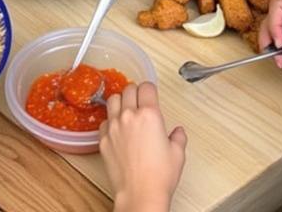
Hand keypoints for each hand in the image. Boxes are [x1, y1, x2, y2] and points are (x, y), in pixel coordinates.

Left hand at [99, 82, 185, 211]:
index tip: (151, 93)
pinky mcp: (104, 139)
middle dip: (136, 92)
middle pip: (128, 89)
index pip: (147, 87)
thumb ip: (178, 138)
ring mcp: (114, 127)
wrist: (140, 194)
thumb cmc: (159, 176)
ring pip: (113, 100)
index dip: (150, 89)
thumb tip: (178, 132)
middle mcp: (130, 116)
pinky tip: (117, 129)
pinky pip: (104, 121)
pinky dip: (110, 121)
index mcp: (150, 115)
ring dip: (120, 102)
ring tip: (126, 110)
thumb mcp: (177, 154)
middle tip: (140, 101)